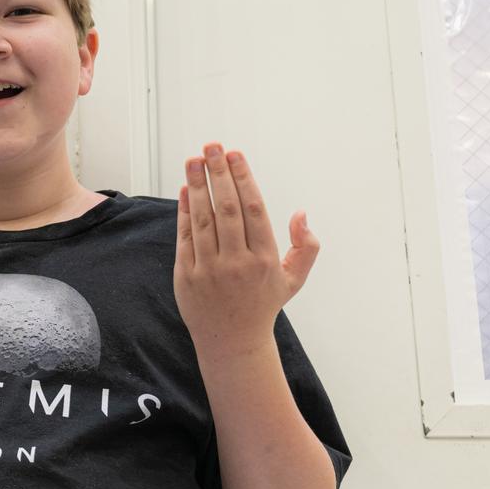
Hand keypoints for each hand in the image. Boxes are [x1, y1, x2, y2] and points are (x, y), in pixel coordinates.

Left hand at [174, 143, 318, 356]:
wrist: (233, 342)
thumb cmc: (264, 304)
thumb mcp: (293, 279)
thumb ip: (305, 246)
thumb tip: (301, 214)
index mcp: (265, 260)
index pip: (254, 210)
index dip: (243, 178)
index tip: (235, 154)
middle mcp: (238, 264)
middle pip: (227, 209)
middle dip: (218, 174)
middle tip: (212, 146)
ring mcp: (210, 270)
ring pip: (203, 220)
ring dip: (197, 186)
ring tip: (194, 160)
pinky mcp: (187, 276)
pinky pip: (185, 237)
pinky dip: (184, 211)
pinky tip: (185, 189)